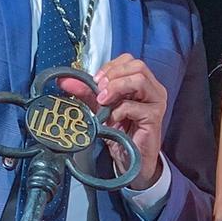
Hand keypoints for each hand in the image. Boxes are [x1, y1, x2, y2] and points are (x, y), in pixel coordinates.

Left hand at [92, 54, 167, 189]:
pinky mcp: (154, 117)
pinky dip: (119, 110)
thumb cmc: (121, 133)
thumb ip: (86, 93)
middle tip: (99, 90)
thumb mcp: (100, 109)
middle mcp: (153, 89)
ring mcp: (156, 102)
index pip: (129, 60)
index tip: (96, 81)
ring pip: (139, 80)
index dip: (110, 66)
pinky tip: (112, 120)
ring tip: (103, 101)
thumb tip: (65, 81)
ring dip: (117, 87)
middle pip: (137, 65)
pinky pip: (135, 106)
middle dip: (114, 75)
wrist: (131, 160)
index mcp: (142, 83)